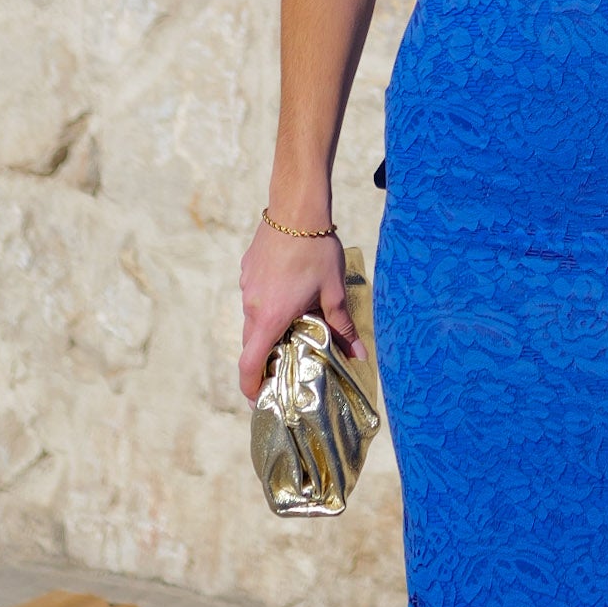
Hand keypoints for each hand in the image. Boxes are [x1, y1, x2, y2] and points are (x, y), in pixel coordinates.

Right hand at [239, 222, 352, 403]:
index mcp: (271, 317)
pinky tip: (290, 290)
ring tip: (296, 323)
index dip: (250, 386)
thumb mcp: (334, 292)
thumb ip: (343, 328)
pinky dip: (268, 303)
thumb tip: (360, 357)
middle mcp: (253, 305)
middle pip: (252, 344)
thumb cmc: (316, 251)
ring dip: (269, 326)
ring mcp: (247, 287)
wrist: (295, 208)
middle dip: (266, 359)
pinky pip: (255, 296)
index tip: (259, 398)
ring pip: (254, 318)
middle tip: (287, 365)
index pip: (249, 364)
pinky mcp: (248, 270)